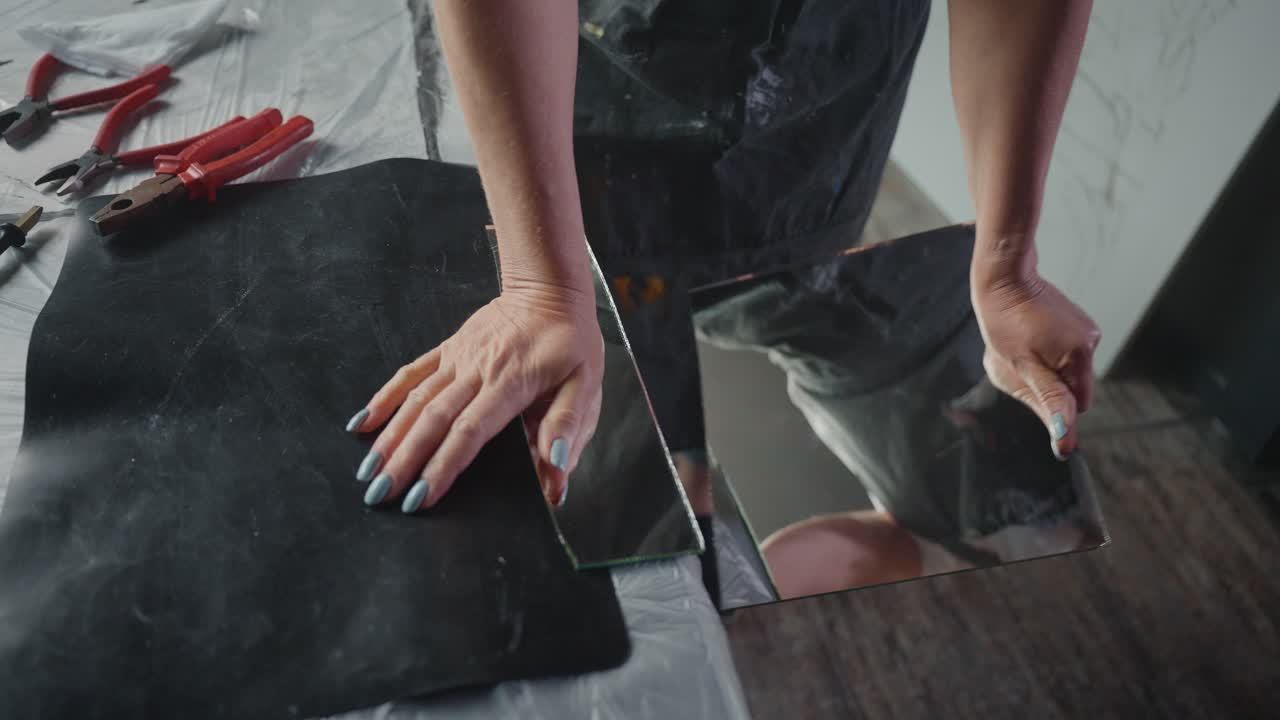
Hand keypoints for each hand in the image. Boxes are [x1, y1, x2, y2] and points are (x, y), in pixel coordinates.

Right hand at [347, 283, 604, 511]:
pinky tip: (363, 423)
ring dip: (389, 437)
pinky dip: (385, 398)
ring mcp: (458, 359)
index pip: (470, 430)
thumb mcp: (587, 386)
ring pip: (415, 400)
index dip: (443, 465)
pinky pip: (411, 373)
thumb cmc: (571, 343)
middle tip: (381, 494)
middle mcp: (477, 371)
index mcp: (512, 383)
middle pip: (434, 420)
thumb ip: (567, 429)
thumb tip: (556, 474)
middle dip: (405, 461)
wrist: (550, 289)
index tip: (422, 495)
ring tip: (368, 472)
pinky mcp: (447, 350)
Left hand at [971, 270, 1100, 459]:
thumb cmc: (1005, 323)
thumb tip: (1065, 439)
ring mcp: (1086, 330)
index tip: (1031, 385)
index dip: (1053, 401)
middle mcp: (1090, 342)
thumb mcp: (1022, 369)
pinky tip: (1030, 334)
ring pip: (1067, 368)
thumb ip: (1048, 402)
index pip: (1077, 404)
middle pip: (1073, 385)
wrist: (1004, 280)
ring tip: (1024, 345)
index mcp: (1079, 355)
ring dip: (1046, 365)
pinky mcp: (1077, 322)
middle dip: (1049, 382)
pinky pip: (1065, 350)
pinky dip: (1047, 350)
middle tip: (1022, 362)